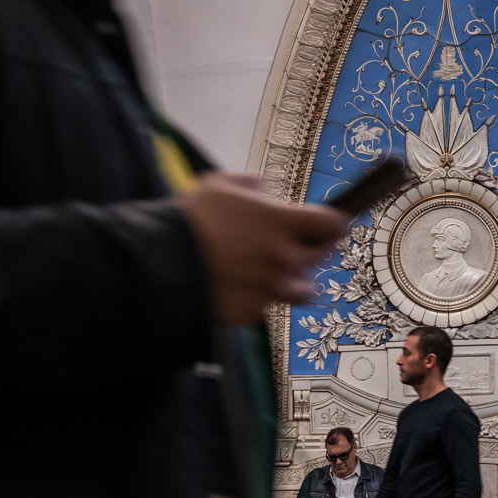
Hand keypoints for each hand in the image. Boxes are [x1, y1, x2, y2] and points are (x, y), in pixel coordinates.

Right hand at [179, 172, 349, 323]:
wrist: (160, 266)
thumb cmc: (190, 220)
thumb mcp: (220, 185)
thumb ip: (254, 185)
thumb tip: (268, 194)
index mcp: (281, 223)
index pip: (333, 224)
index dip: (337, 222)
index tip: (334, 222)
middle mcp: (284, 259)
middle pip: (322, 256)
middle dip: (312, 247)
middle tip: (292, 242)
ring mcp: (271, 290)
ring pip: (304, 288)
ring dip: (295, 279)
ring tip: (272, 271)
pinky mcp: (255, 312)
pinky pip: (270, 305)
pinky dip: (262, 297)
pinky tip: (240, 286)